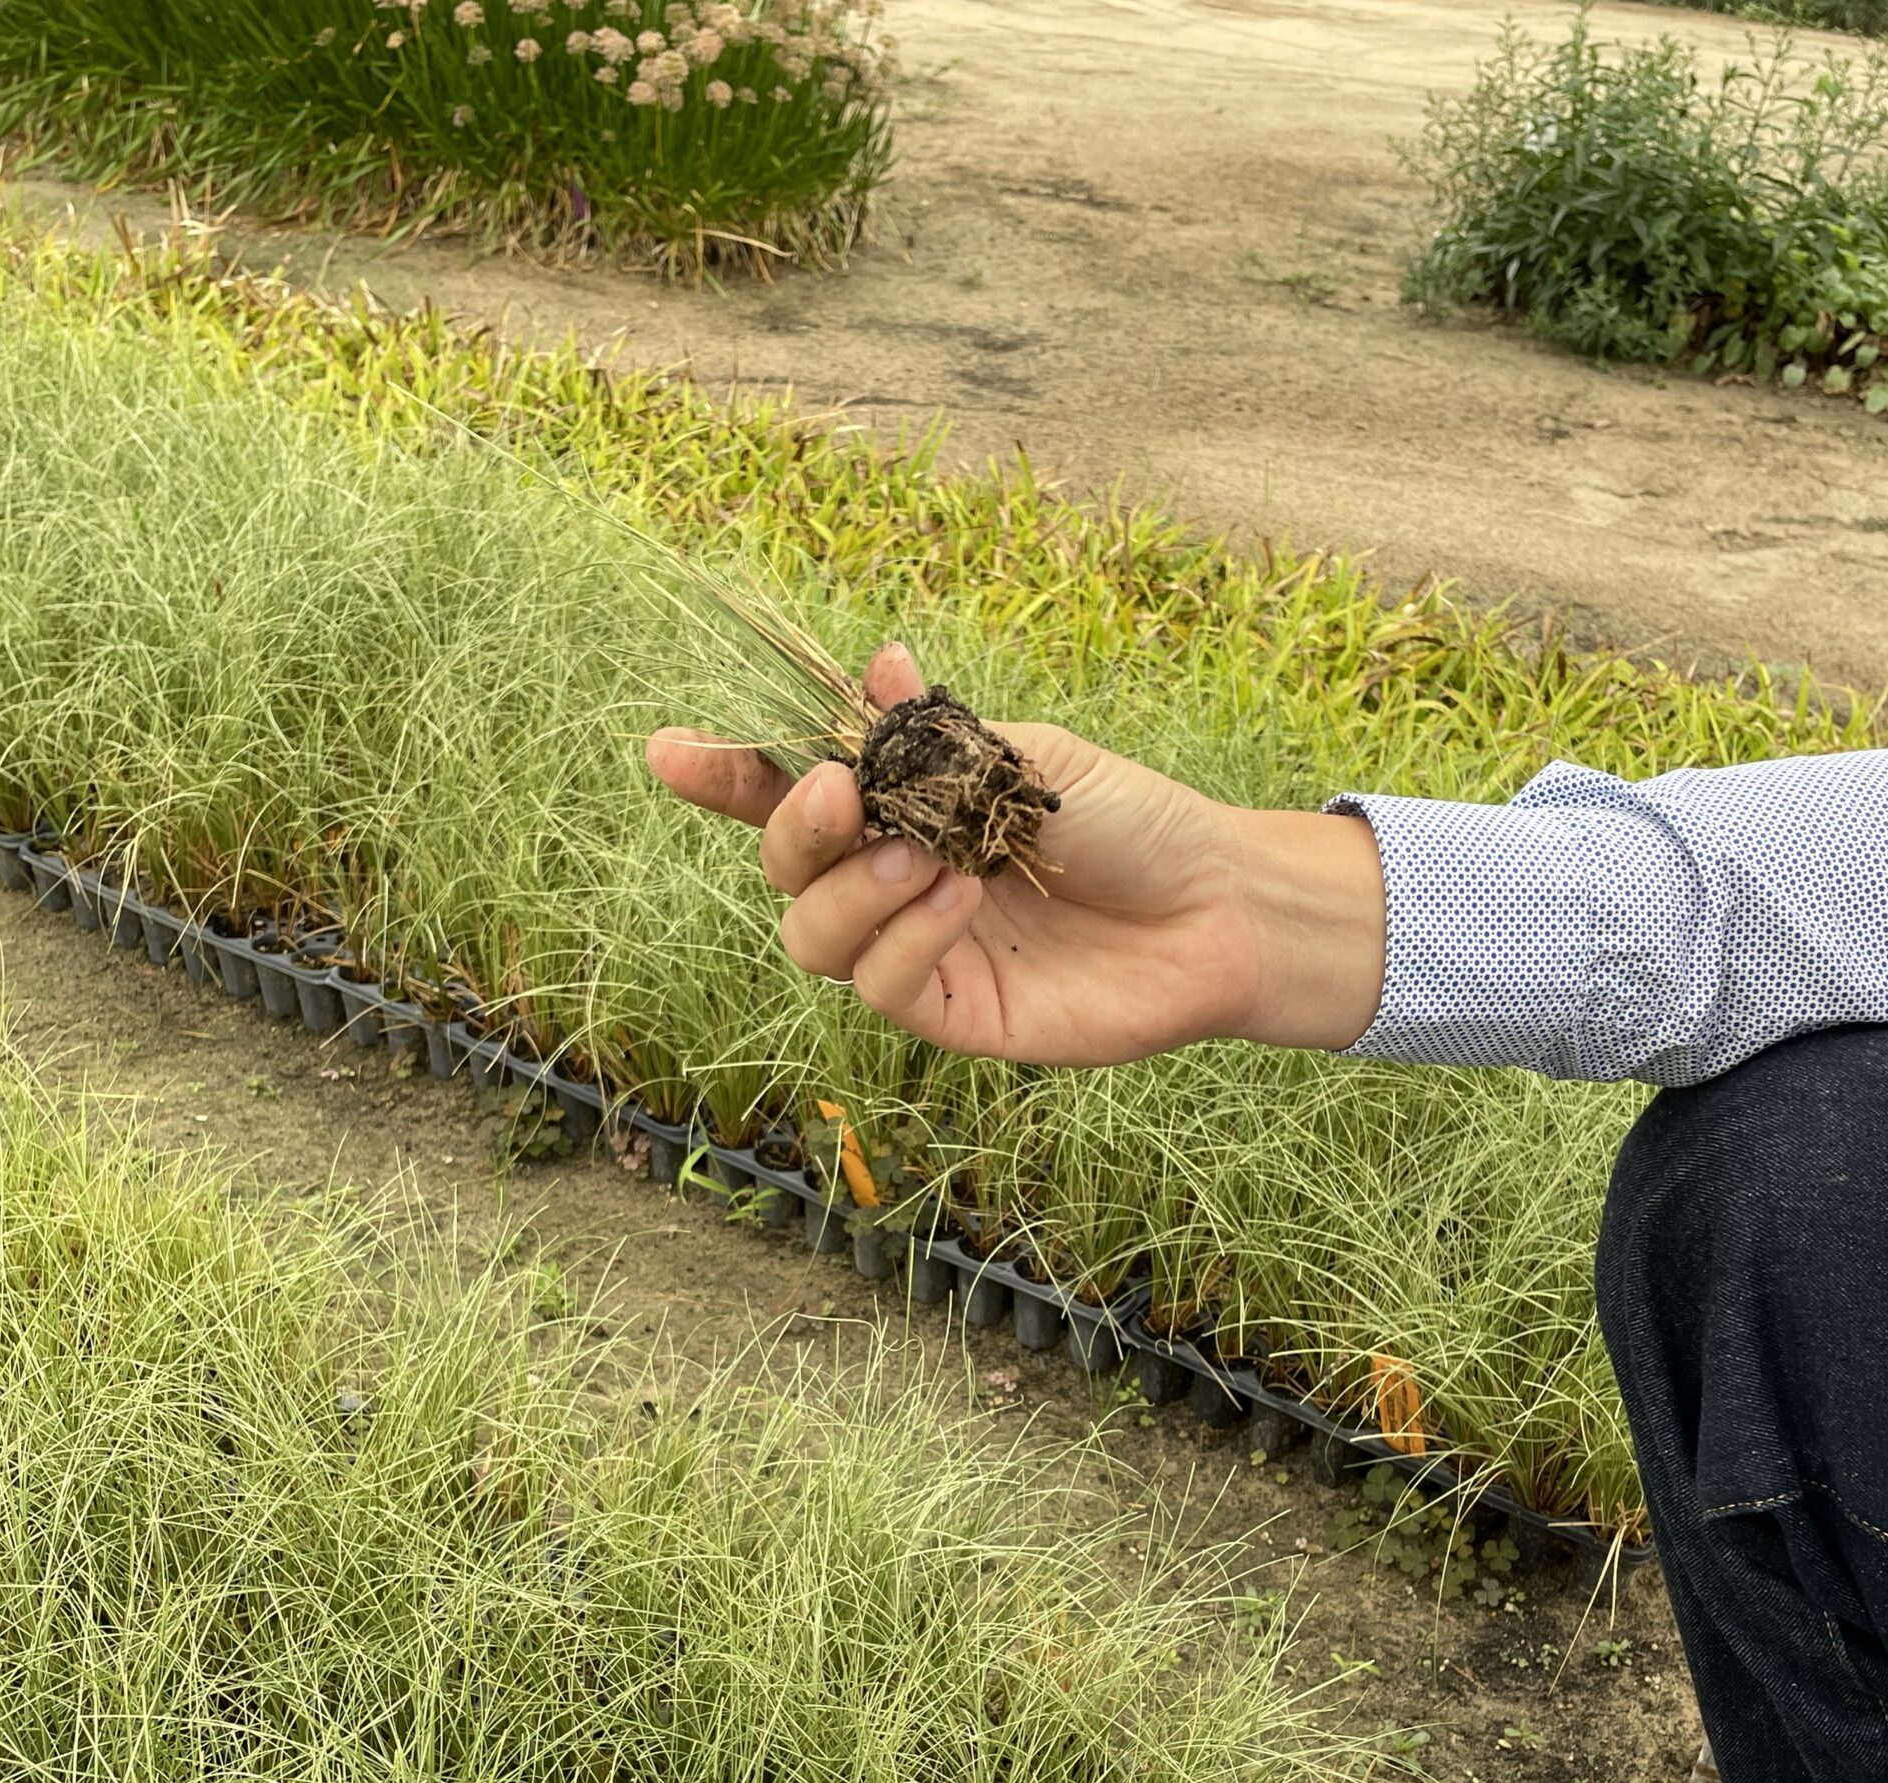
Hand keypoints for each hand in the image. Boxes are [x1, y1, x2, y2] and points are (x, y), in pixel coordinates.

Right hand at [647, 646, 1385, 1068]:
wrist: (1217, 903)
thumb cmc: (1132, 824)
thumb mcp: (1029, 759)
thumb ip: (940, 736)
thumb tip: (878, 664)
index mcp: (901, 809)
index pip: (787, 795)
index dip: (725, 776)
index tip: (669, 749)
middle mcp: (893, 883)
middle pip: (783, 870)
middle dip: (791, 826)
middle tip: (838, 792)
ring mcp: (916, 952)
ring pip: (814, 936)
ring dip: (852, 889)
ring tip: (923, 856)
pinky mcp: (953, 1014)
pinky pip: (882, 986)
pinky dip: (903, 938)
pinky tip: (957, 900)